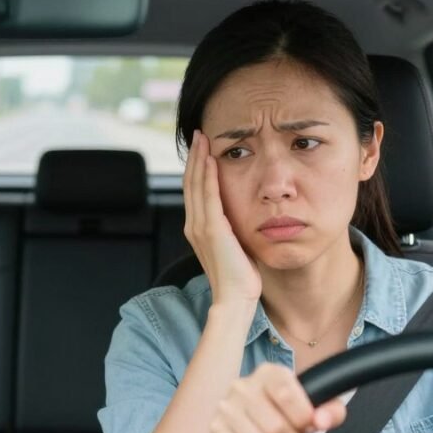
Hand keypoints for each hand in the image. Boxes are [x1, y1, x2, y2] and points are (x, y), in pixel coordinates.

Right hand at [183, 130, 261, 305]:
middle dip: (195, 157)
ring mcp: (199, 227)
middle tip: (199, 134)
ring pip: (196, 184)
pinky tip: (211, 159)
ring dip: (199, 159)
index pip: (194, 190)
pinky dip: (208, 175)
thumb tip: (242, 214)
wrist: (235, 297)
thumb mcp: (234, 245)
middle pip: (190, 182)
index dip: (197, 167)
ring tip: (203, 139)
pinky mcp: (211, 229)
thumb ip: (231, 228)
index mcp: (197, 229)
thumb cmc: (239, 277)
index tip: (203, 148)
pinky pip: (208, 195)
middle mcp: (193, 225)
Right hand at [209, 363, 346, 432]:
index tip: (309, 425)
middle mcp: (242, 386)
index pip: (285, 394)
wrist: (258, 409)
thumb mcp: (317, 402)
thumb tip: (321, 422)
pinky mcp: (216, 428)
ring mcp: (226, 408)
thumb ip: (330, 410)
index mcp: (268, 373)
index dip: (303, 418)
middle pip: (274, 427)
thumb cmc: (291, 406)